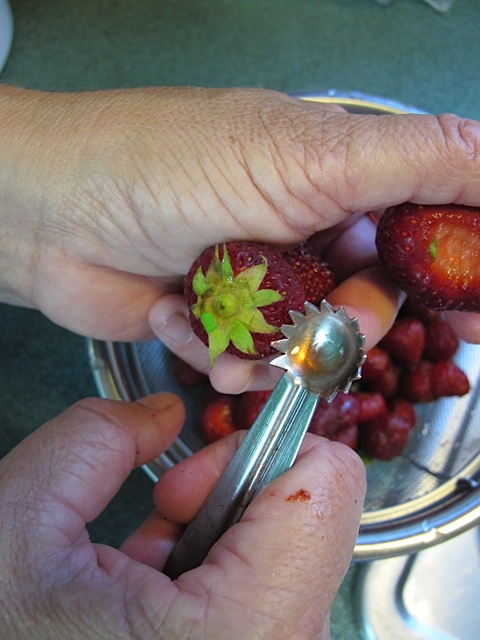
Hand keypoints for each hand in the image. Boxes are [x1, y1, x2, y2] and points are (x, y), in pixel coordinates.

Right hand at [0, 393, 364, 638]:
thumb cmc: (3, 624)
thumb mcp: (25, 510)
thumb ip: (103, 436)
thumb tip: (166, 415)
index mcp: (232, 630)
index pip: (327, 485)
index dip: (265, 447)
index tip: (207, 460)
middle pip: (316, 516)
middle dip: (232, 493)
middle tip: (167, 511)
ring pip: (296, 548)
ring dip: (220, 530)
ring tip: (150, 559)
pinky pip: (277, 584)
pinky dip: (221, 564)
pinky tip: (163, 587)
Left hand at [1, 86, 479, 390]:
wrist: (50, 214)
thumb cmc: (165, 165)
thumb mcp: (302, 153)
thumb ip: (412, 158)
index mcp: (336, 174)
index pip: (424, 222)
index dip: (454, 270)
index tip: (475, 314)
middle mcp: (303, 226)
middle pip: (371, 295)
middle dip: (353, 325)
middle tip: (337, 334)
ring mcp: (259, 277)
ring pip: (310, 341)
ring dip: (277, 350)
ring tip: (237, 338)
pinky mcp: (218, 319)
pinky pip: (252, 360)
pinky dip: (223, 356)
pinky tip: (185, 324)